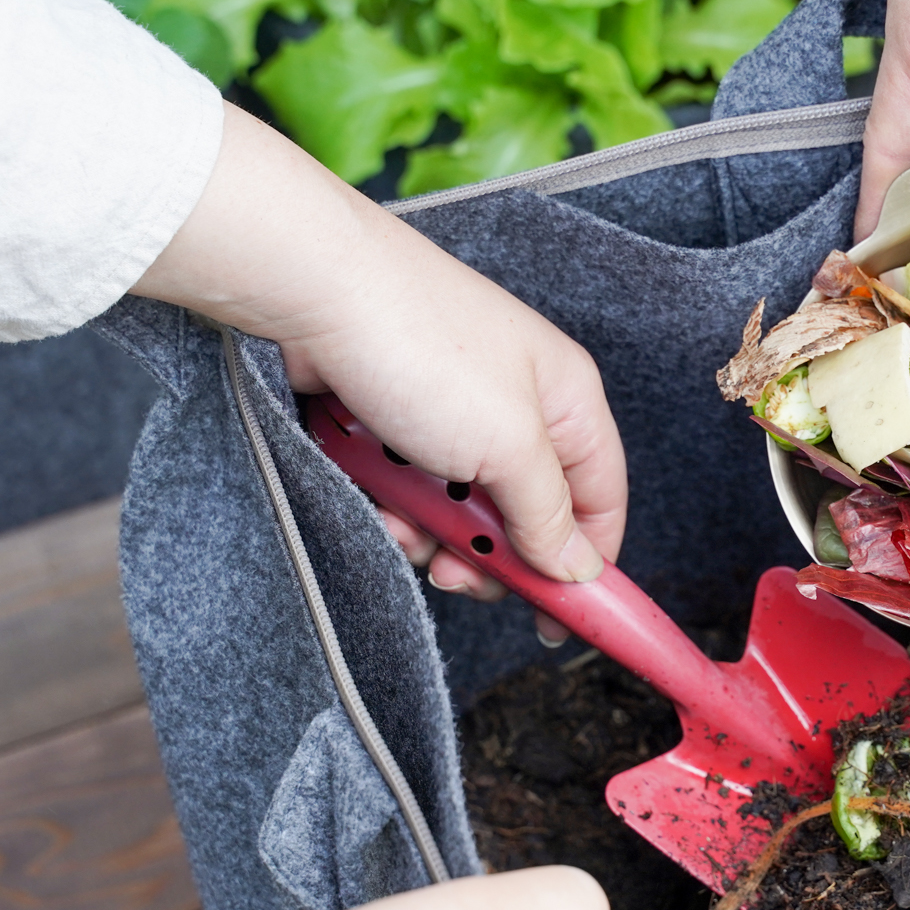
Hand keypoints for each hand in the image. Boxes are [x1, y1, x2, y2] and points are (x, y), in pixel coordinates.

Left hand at [134, 104, 624, 644]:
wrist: (309, 289)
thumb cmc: (421, 347)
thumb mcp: (509, 447)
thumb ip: (549, 515)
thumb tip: (580, 567)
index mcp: (568, 400)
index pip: (600, 501)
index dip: (586, 566)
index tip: (559, 621)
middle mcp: (517, 405)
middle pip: (526, 515)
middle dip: (489, 554)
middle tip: (456, 574)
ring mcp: (452, 411)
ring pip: (459, 510)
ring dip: (430, 531)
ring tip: (399, 519)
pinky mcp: (394, 419)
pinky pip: (407, 489)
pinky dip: (390, 502)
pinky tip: (370, 492)